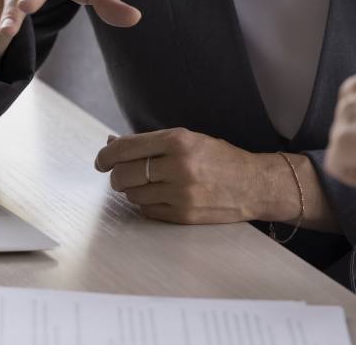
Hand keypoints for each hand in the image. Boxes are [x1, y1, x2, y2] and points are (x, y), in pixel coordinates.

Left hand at [94, 128, 270, 223]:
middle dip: (118, 175)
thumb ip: (150, 142)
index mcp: (179, 140)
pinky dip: (148, 204)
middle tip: (125, 174)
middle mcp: (178, 166)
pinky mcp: (183, 215)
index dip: (106, 155)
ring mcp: (181, 193)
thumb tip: (111, 143)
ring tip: (152, 184)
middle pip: (123, 175)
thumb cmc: (220, 158)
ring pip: (133, 195)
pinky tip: (163, 196)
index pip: (125, 148)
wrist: (254, 184)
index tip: (102, 160)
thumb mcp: (189, 140)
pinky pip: (147, 211)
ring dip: (135, 190)